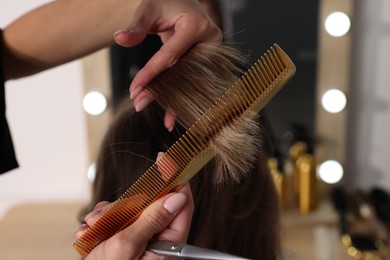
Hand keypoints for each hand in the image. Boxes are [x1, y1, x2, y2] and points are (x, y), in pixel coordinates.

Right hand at [74, 184, 192, 259]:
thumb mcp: (128, 245)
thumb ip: (152, 219)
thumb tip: (176, 197)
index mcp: (168, 243)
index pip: (182, 204)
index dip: (176, 179)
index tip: (167, 161)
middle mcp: (158, 239)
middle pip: (152, 204)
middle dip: (127, 204)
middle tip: (107, 216)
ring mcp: (143, 238)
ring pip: (132, 209)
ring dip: (109, 215)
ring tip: (94, 228)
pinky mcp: (127, 237)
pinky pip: (119, 218)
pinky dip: (103, 221)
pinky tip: (91, 232)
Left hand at [114, 0, 221, 130]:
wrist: (185, 3)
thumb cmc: (167, 3)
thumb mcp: (149, 8)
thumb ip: (136, 26)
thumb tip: (119, 39)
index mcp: (196, 26)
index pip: (170, 55)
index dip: (151, 73)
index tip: (135, 89)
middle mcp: (209, 41)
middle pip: (182, 72)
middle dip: (162, 91)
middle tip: (140, 104)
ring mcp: (212, 53)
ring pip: (190, 81)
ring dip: (175, 101)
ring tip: (166, 122)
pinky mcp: (208, 62)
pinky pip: (193, 81)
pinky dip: (183, 96)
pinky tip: (177, 115)